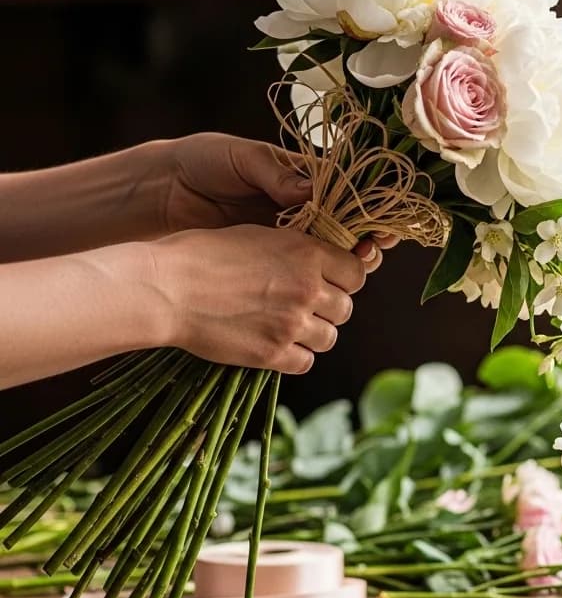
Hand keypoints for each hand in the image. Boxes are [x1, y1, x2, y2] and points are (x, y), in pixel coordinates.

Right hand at [147, 225, 378, 373]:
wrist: (167, 288)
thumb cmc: (205, 254)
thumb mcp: (260, 235)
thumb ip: (298, 251)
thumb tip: (323, 263)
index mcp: (308, 254)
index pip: (357, 273)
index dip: (344, 279)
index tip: (328, 281)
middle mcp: (307, 289)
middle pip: (345, 309)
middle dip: (328, 308)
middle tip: (302, 305)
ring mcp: (292, 324)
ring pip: (329, 338)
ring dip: (313, 333)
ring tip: (287, 325)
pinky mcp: (272, 353)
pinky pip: (305, 362)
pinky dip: (295, 356)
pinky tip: (276, 344)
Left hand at [154, 132, 401, 267]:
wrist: (158, 192)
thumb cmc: (199, 164)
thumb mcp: (239, 158)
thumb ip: (276, 173)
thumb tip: (313, 191)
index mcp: (302, 183)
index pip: (350, 199)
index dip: (370, 213)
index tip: (381, 226)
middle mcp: (301, 215)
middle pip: (349, 235)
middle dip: (366, 245)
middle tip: (370, 251)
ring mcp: (285, 244)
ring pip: (330, 262)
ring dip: (346, 268)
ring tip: (352, 270)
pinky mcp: (267, 267)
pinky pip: (299, 279)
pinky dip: (314, 286)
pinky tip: (322, 290)